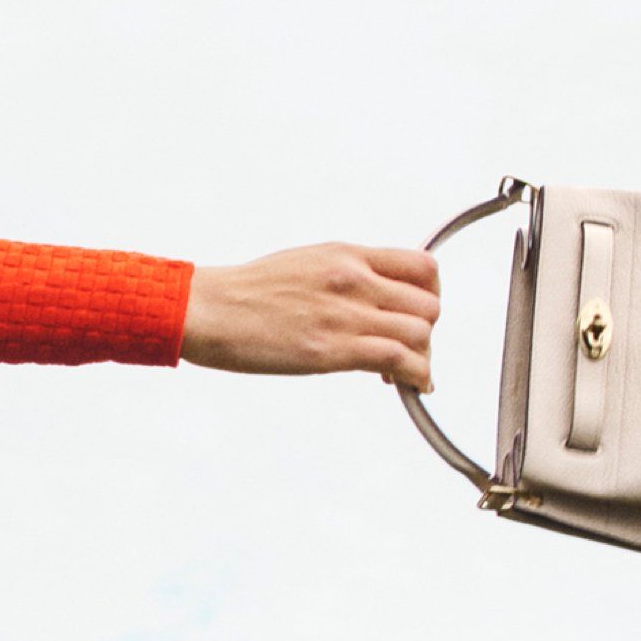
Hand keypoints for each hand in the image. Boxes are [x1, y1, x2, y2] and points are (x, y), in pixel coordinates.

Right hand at [179, 244, 439, 385]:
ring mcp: (345, 313)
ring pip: (421, 333)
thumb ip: (345, 275)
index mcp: (347, 255)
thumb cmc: (247, 293)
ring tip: (403, 373)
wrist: (210, 310)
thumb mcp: (306, 264)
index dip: (430, 296)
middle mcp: (354, 279)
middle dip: (426, 331)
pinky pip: (399, 359)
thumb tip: (372, 295)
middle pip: (428, 304)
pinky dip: (416, 376)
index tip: (417, 315)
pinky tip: (410, 385)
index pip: (422, 266)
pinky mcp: (334, 349)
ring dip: (422, 357)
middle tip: (408, 350)